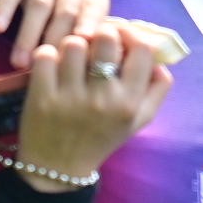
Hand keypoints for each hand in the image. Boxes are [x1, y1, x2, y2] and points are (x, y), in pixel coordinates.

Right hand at [0, 0, 108, 66]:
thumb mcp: (75, 8)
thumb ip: (82, 34)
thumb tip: (83, 73)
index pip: (96, 10)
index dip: (90, 26)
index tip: (85, 46)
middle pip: (66, 12)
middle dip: (55, 42)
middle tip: (46, 70)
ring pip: (40, 4)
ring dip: (29, 34)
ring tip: (19, 62)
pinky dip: (5, 8)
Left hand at [11, 29, 173, 190]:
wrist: (58, 168)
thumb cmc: (100, 138)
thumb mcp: (138, 120)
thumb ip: (157, 89)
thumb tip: (160, 57)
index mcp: (129, 104)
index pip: (142, 48)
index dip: (132, 35)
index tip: (121, 39)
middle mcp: (103, 100)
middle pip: (106, 37)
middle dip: (100, 34)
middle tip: (94, 45)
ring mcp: (70, 98)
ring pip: (74, 43)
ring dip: (72, 46)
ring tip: (71, 60)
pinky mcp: (42, 97)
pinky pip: (45, 55)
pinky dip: (47, 58)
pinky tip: (51, 69)